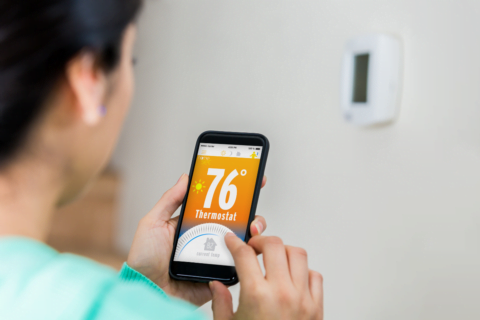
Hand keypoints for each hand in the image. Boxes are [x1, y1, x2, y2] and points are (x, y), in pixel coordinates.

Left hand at [127, 173, 267, 305]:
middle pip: (236, 221)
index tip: (249, 181)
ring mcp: (216, 256)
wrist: (148, 291)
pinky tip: (251, 246)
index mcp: (193, 224)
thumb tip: (186, 178)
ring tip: (253, 228)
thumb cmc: (144, 260)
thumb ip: (169, 200)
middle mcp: (208, 238)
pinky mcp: (221, 274)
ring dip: (253, 230)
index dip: (233, 193)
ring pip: (243, 240)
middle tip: (253, 206)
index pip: (217, 205)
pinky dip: (249, 255)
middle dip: (250, 211)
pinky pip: (240, 263)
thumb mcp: (153, 223)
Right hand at [210, 235, 322, 319]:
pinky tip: (292, 277)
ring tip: (274, 258)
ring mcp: (303, 298)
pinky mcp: (317, 307)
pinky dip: (304, 271)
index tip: (232, 241)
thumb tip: (216, 286)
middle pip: (275, 245)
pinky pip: (315, 276)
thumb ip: (220, 304)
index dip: (235, 243)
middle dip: (261, 241)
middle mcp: (282, 292)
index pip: (244, 255)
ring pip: (298, 254)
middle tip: (254, 247)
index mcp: (257, 296)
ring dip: (284, 251)